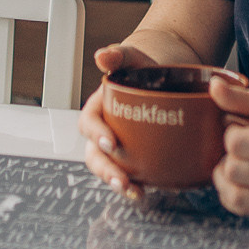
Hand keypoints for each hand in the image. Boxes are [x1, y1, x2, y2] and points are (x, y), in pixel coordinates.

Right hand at [79, 42, 157, 200]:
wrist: (160, 75)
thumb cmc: (140, 66)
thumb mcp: (131, 57)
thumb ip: (117, 55)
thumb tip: (101, 56)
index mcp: (98, 108)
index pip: (88, 123)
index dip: (96, 134)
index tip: (110, 143)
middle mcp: (103, 130)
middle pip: (94, 154)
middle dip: (105, 170)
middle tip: (120, 181)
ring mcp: (117, 146)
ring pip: (108, 168)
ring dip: (117, 182)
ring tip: (134, 192)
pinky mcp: (132, 156)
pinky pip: (128, 173)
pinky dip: (134, 184)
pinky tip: (147, 191)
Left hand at [211, 78, 248, 216]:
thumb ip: (242, 97)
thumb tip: (213, 85)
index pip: (236, 143)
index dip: (231, 131)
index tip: (243, 126)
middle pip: (233, 170)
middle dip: (229, 153)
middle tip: (242, 144)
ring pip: (233, 195)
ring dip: (226, 176)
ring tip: (237, 161)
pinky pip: (241, 208)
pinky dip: (230, 193)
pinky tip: (238, 178)